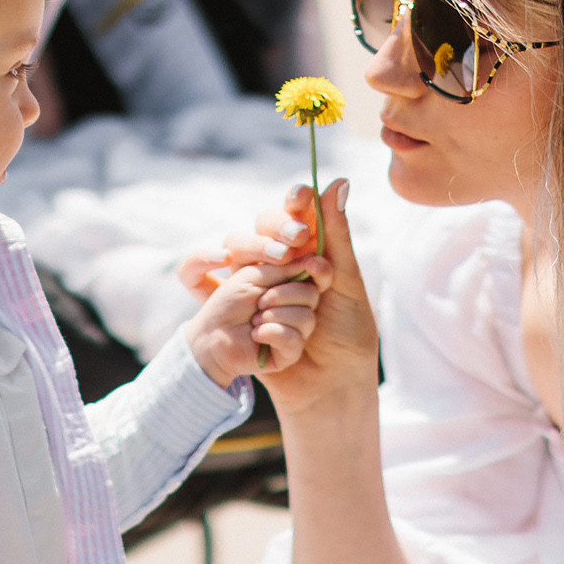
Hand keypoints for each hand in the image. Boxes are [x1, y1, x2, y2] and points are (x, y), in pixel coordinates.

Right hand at [180, 179, 375, 416]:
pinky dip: (254, 307)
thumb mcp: (347, 281)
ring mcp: (252, 287)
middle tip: (297, 249)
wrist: (332, 383)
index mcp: (306, 251)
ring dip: (272, 279)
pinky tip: (266, 326)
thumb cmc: (346, 333)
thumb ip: (337, 234)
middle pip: (258, 228)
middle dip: (276, 235)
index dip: (294, 203)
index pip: (292, 213)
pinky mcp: (235, 311)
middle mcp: (276, 264)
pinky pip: (216, 289)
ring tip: (303, 304)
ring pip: (237, 255)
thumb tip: (338, 181)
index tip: (302, 198)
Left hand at [180, 257, 329, 384]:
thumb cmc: (229, 302)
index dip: (314, 269)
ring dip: (274, 316)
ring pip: (306, 318)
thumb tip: (312, 260)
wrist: (212, 333)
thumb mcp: (253, 276)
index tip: (307, 263)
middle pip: (312, 295)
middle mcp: (297, 307)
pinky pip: (294, 338)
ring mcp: (296, 330)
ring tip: (254, 320)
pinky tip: (255, 335)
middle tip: (258, 302)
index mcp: (290, 286)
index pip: (314, 275)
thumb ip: (282, 268)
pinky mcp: (290, 352)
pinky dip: (271, 333)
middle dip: (281, 295)